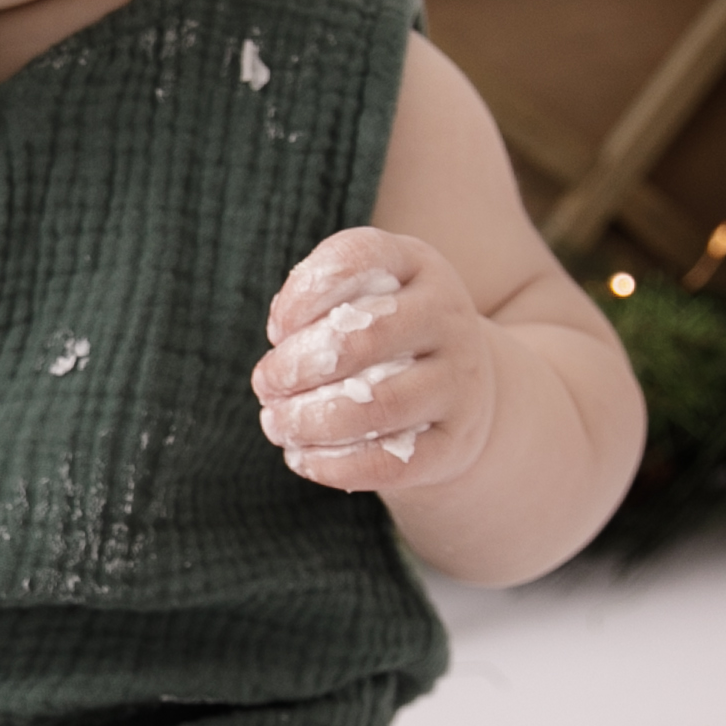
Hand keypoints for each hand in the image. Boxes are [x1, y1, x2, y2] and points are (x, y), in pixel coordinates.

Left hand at [251, 229, 494, 494]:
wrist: (461, 390)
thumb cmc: (387, 336)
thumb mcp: (364, 294)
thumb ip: (318, 302)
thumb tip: (283, 343)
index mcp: (418, 265)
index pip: (358, 259)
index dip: (303, 295)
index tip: (276, 330)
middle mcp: (447, 316)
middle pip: (362, 338)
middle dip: (295, 367)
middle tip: (264, 384)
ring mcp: (459, 380)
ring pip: (377, 405)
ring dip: (309, 421)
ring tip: (277, 424)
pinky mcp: (455, 441)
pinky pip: (391, 462)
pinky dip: (334, 465)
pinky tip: (302, 458)